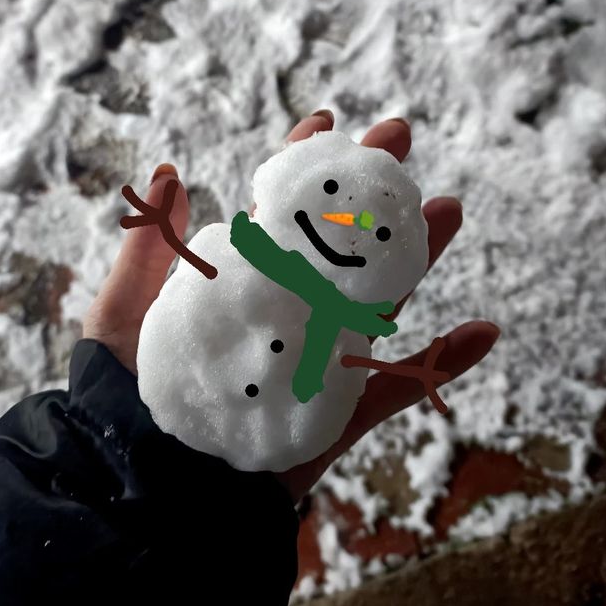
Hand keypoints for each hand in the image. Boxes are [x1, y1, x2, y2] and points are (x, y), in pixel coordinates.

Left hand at [82, 111, 499, 503]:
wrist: (141, 484)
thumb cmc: (121, 399)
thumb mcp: (121, 315)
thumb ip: (147, 252)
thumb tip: (173, 174)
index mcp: (238, 285)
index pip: (276, 215)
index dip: (299, 168)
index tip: (324, 121)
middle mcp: (284, 313)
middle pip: (337, 245)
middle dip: (368, 191)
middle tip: (399, 137)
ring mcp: (313, 358)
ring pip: (376, 301)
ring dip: (418, 256)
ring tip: (448, 210)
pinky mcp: (333, 411)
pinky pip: (396, 387)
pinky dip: (443, 365)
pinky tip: (485, 332)